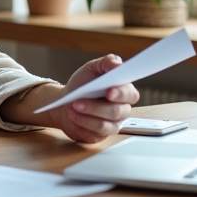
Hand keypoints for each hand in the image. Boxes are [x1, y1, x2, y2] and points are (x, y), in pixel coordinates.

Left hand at [0, 55, 139, 143]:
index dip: (122, 93)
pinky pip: (98, 132)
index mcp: (123, 91)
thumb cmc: (82, 85)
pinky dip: (84, 123)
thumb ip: (105, 63)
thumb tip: (117, 62)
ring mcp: (113, 123)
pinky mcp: (102, 134)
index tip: (109, 91)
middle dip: (97, 106)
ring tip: (73, 107)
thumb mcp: (91, 69)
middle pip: (118, 111)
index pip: (131, 94)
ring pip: (108, 123)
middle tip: (79, 101)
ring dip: (88, 114)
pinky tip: (74, 115)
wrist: (65, 102)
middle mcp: (122, 108)